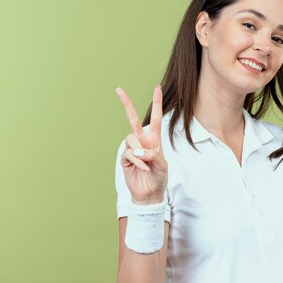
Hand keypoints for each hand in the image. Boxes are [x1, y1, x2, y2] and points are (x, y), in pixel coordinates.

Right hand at [115, 85, 168, 203]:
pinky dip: (136, 161)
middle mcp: (142, 141)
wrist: (149, 194)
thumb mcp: (163, 165)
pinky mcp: (125, 158)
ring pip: (130, 139)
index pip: (156, 118)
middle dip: (126, 104)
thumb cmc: (159, 178)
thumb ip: (154, 155)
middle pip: (133, 119)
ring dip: (139, 151)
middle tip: (119, 89)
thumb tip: (140, 150)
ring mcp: (132, 149)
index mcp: (154, 139)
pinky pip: (128, 153)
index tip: (157, 88)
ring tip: (146, 164)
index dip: (157, 103)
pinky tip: (141, 168)